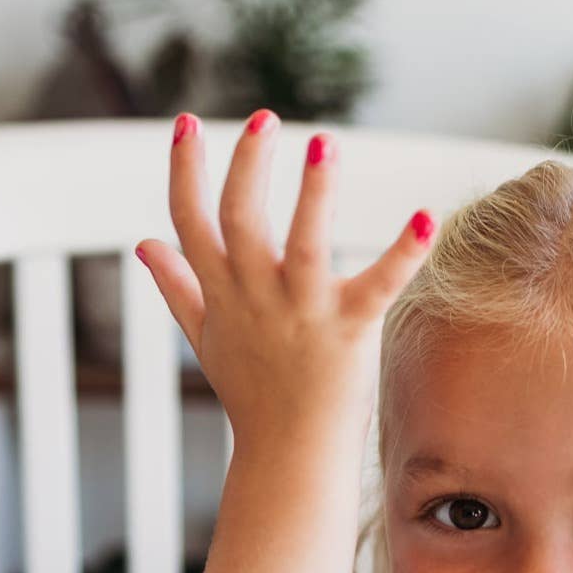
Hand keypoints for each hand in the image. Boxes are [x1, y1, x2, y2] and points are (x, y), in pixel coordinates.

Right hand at [136, 110, 436, 452]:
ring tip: (324, 142)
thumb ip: (177, 287)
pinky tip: (428, 215)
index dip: (184, 169)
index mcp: (222, 292)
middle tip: (265, 117)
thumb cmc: (252, 394)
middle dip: (247, 163)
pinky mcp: (350, 328)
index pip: (190, 219)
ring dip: (314, 191)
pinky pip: (380, 284)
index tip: (187, 123)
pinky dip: (405, 251)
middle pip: (241, 217)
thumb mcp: (205, 337)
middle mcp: (256, 295)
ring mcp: (303, 312)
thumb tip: (144, 244)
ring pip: (305, 241)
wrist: (289, 455)